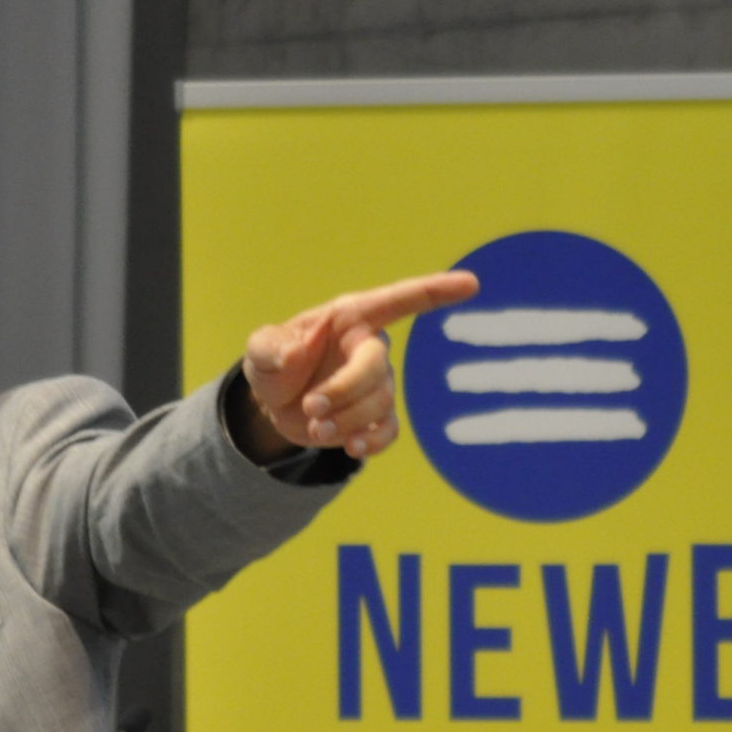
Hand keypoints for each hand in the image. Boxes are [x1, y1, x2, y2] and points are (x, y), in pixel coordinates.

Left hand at [238, 271, 479, 461]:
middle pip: (377, 369)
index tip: (471, 283)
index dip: (435, 291)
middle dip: (344, 392)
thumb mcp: (260, 350)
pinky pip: (389, 431)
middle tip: (311, 407)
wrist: (275, 405)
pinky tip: (351, 447)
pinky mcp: (375, 417)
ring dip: (346, 421)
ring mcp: (377, 384)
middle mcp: (370, 348)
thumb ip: (268, 347)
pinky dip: (371, 442)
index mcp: (350, 318)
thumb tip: (291, 355)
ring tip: (316, 427)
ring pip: (379, 404)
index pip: (399, 300)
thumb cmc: (275, 364)